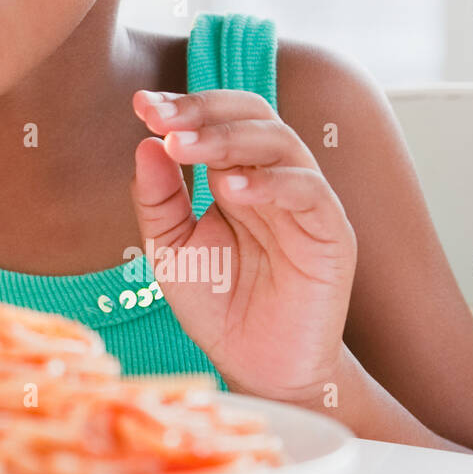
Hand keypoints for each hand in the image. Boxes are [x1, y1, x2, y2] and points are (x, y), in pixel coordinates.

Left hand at [129, 88, 356, 404]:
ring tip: (184, 146)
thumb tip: (146, 143)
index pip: (217, 119)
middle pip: (251, 116)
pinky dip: (270, 184)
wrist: (259, 368)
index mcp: (236, 172)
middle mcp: (273, 177)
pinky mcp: (332, 233)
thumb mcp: (171, 249)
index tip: (140, 105)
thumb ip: (158, 199)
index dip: (182, 106)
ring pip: (280, 144)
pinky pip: (309, 193)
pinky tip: (231, 189)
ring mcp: (305, 202)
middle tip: (160, 117)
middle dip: (202, 111)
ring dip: (227, 139)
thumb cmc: (218, 305)